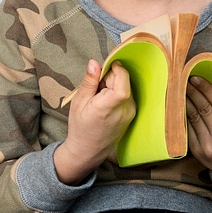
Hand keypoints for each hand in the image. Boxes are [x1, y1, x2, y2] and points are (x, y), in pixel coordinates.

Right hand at [55, 60, 135, 183]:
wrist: (89, 149)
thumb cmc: (81, 127)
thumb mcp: (79, 102)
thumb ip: (89, 81)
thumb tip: (94, 63)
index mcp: (109, 106)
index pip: (123, 81)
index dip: (116, 69)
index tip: (105, 67)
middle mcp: (125, 109)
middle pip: (123, 81)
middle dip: (110, 78)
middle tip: (95, 88)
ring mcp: (131, 112)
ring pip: (125, 87)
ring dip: (113, 86)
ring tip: (99, 98)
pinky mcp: (132, 113)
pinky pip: (126, 95)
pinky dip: (116, 94)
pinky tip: (106, 103)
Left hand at [185, 76, 211, 184]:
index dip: (206, 88)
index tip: (196, 77)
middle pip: (205, 108)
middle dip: (194, 91)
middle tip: (186, 79)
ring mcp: (208, 145)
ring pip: (194, 116)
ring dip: (186, 100)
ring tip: (182, 89)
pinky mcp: (197, 150)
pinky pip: (189, 127)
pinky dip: (185, 114)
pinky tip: (183, 104)